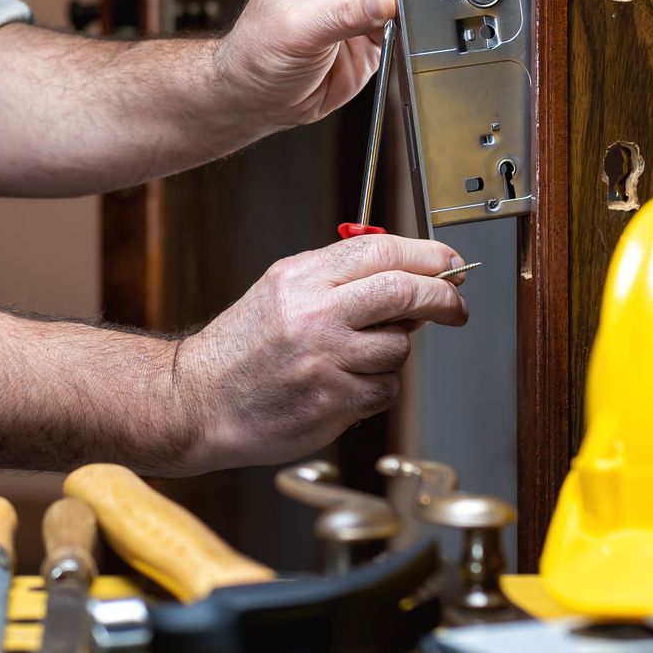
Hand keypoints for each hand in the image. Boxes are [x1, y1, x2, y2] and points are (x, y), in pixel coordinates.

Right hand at [166, 235, 469, 473]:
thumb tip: (409, 280)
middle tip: (456, 307)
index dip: (428, 255)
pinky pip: (383, 390)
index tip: (450, 265)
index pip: (382, 251)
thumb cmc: (241, 349)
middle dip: (443, 298)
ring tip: (352, 360)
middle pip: (404, 292)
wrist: (196, 400)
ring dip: (390, 354)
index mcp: (301, 278)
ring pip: (398, 348)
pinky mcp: (331, 402)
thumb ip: (338, 280)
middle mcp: (314, 313)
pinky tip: (339, 388)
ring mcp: (324, 359)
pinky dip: (373, 390)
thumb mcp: (281, 292)